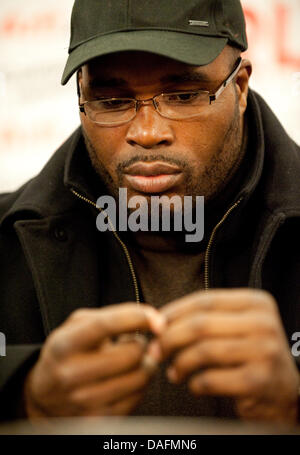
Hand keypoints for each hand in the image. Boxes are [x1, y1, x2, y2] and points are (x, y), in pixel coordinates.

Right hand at [23, 303, 164, 417]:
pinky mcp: (97, 420)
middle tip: (134, 343)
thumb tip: (156, 320)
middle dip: (141, 344)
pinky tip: (127, 378)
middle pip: (130, 355)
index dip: (136, 318)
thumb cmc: (71, 349)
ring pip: (138, 377)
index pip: (105, 325)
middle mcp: (70, 373)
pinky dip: (140, 384)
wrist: (46, 392)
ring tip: (132, 360)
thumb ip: (114, 315)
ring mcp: (83, 400)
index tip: (157, 319)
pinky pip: (137, 398)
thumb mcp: (79, 324)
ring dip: (144, 364)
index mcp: (64, 344)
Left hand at [158, 289, 299, 422]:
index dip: (173, 312)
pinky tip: (193, 386)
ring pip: (203, 351)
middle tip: (155, 351)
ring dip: (179, 363)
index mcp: (256, 302)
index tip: (154, 325)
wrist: (285, 391)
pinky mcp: (259, 381)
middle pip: (200, 325)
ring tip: (173, 373)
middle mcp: (264, 322)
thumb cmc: (250, 355)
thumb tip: (158, 320)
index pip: (205, 300)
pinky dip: (194, 384)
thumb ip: (205, 318)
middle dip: (169, 338)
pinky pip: (211, 379)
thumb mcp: (236, 326)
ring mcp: (264, 351)